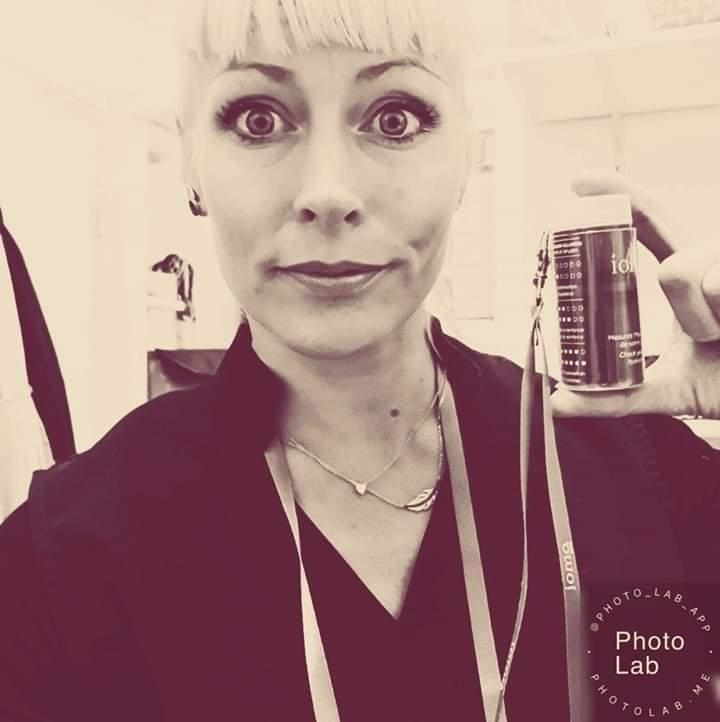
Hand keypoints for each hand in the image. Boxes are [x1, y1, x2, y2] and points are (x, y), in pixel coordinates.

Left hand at [551, 169, 719, 419]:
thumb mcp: (667, 389)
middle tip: (706, 336)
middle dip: (687, 309)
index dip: (620, 196)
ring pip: (705, 282)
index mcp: (687, 270)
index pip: (651, 224)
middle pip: (677, 268)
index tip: (578, 181)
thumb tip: (558, 402)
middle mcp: (712, 258)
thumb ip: (615, 397)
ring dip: (711, 325)